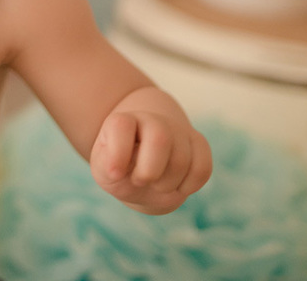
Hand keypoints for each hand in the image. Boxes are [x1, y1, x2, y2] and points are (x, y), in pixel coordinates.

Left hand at [90, 110, 211, 214]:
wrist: (145, 170)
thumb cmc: (121, 169)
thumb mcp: (104, 169)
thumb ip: (105, 166)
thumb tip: (117, 170)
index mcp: (123, 122)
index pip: (121, 125)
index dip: (118, 153)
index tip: (114, 174)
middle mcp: (151, 120)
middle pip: (160, 138)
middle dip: (149, 171)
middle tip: (139, 181)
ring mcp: (178, 130)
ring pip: (182, 159)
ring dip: (167, 184)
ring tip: (157, 185)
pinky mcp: (199, 144)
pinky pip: (202, 169)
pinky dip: (188, 186)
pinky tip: (177, 187)